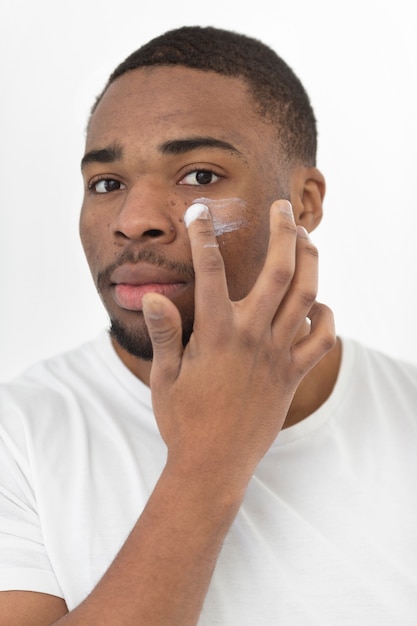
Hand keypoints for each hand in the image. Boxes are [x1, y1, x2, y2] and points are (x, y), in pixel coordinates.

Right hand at [142, 199, 334, 487]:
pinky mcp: (292, 376)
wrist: (214, 465)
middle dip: (283, 232)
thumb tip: (154, 295)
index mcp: (216, 335)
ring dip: (311, 262)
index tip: (201, 212)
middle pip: (279, 273)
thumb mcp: (164, 376)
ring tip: (306, 238)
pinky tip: (317, 304)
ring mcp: (277, 356)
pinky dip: (324, 317)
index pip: (210, 273)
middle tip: (281, 206)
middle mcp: (252, 338)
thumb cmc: (184, 421)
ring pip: (306, 298)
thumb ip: (165, 333)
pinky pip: (321, 340)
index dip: (204, 237)